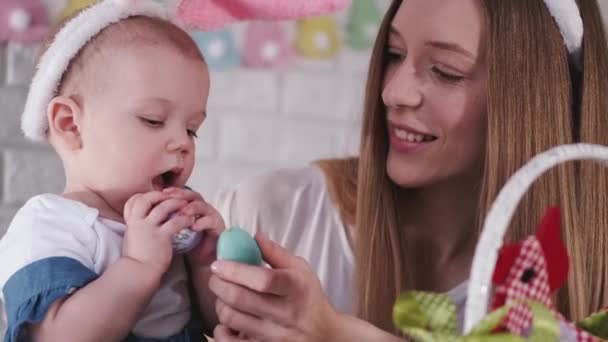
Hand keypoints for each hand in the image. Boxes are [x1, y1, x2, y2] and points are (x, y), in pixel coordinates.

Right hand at [123, 191, 194, 274]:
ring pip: (163, 207)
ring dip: (176, 203)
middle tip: (172, 196)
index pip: (134, 200)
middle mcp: (138, 222)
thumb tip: (145, 218)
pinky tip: (190, 220)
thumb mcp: (132, 235)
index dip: (145, 195)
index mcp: (131, 221)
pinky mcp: (161, 237)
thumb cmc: (137, 256)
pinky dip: (184, 219)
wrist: (138, 271)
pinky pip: (175, 222)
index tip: (155, 197)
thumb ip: (138, 225)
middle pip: (146, 198)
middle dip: (160, 195)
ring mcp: (149, 229)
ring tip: (186, 204)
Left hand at [163, 187, 224, 267]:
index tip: (162, 192)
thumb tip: (147, 211)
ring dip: (193, 208)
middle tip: (172, 198)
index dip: (174, 192)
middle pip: (194, 196)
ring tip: (183, 212)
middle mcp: (203, 210)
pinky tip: (194, 226)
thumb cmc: (187, 245)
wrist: (201, 260)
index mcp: (192, 207)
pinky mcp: (219, 227)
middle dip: (183, 196)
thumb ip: (167, 220)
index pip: (183, 195)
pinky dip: (203, 222)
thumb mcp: (174, 230)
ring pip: (204, 206)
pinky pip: (212, 221)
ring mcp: (213, 217)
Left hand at [209, 233, 339, 341]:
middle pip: (240, 298)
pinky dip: (221, 331)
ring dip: (219, 303)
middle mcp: (286, 313)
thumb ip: (276, 253)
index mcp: (295, 287)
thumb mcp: (301, 270)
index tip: (220, 264)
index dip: (235, 270)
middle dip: (219, 284)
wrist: (325, 334)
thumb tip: (254, 236)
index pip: (263, 279)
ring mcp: (275, 335)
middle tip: (215, 277)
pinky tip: (225, 322)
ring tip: (223, 296)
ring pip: (232, 319)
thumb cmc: (309, 297)